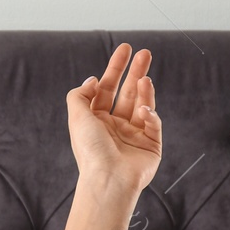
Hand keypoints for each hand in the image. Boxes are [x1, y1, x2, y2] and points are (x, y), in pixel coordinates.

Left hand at [65, 44, 162, 197]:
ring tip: (144, 77)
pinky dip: (150, 114)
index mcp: (96, 121)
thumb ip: (79, 95)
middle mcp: (115, 126)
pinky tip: (143, 111)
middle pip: (127, 92)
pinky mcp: (151, 145)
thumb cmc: (91, 151)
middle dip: (135, 72)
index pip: (107, 89)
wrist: (109, 179)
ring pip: (142, 104)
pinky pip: (153, 123)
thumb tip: (93, 79)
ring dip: (144, 89)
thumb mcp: (76, 117)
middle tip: (145, 53)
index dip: (115, 69)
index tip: (124, 50)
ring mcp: (134, 135)